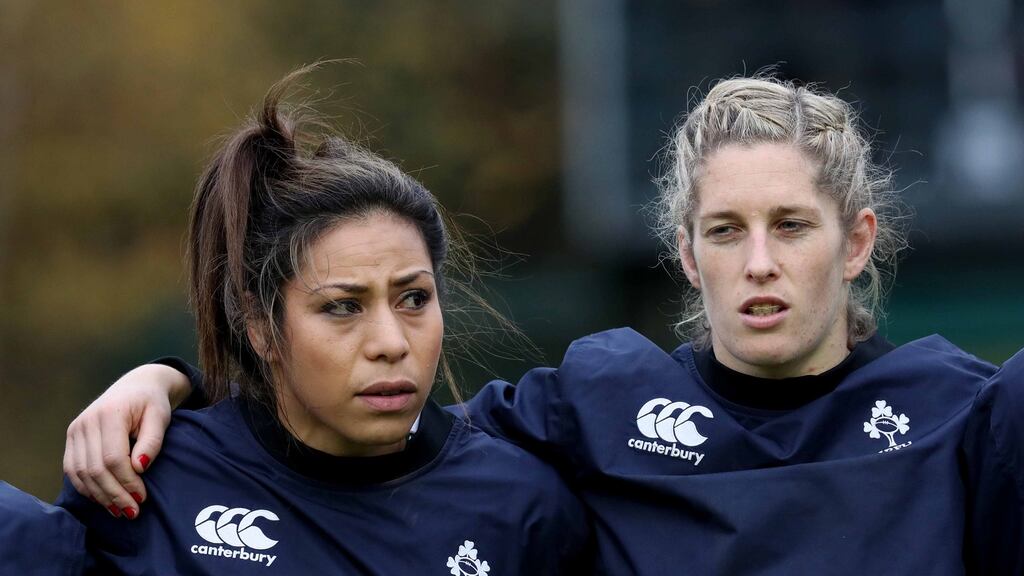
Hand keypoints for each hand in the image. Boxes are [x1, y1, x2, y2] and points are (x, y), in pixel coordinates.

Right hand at [62, 363, 189, 518]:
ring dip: (100, 496)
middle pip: (95, 469)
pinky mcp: (71, 438)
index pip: (113, 458)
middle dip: (114, 494)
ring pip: (81, 473)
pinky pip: (72, 470)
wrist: (136, 387)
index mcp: (109, 414)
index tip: (142, 498)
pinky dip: (87, 488)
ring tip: (120, 511)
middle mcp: (86, 422)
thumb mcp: (160, 418)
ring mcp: (75, 430)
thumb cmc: (152, 404)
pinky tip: (103, 500)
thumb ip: (152, 441)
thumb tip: (139, 467)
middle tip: (132, 512)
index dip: (126, 482)